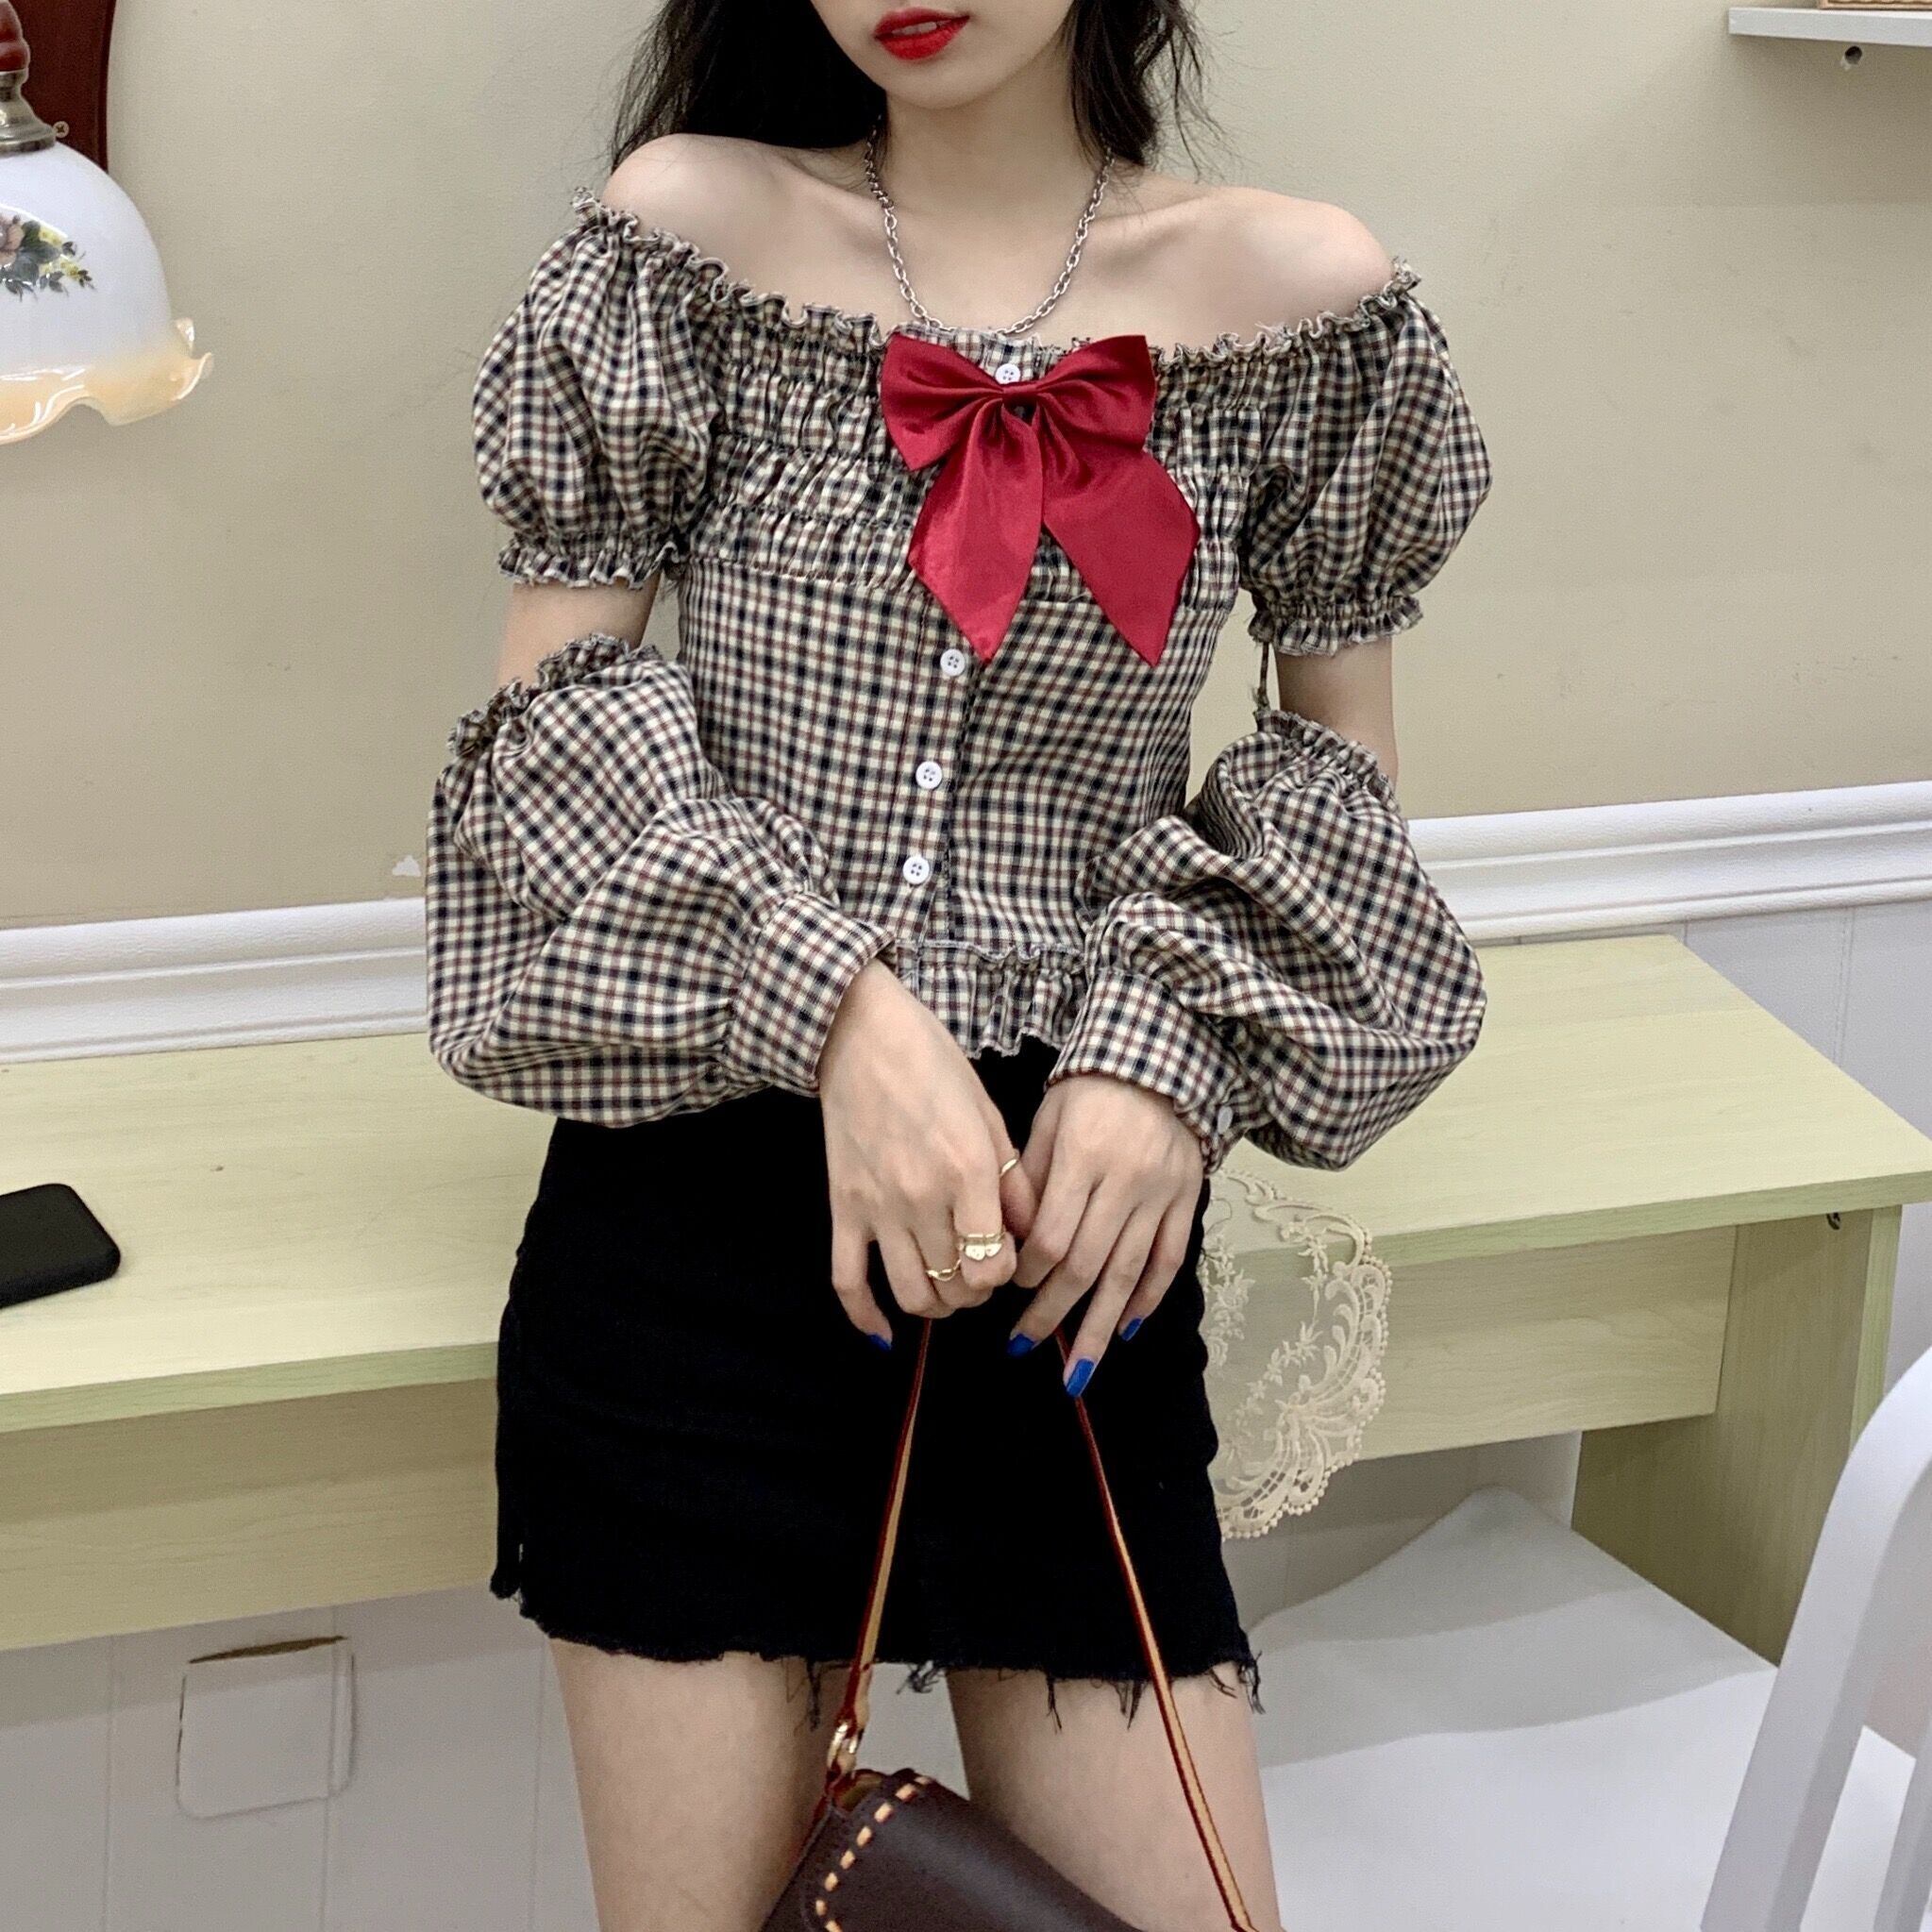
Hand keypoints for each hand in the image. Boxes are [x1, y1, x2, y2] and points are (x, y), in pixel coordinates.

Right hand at [818, 961, 1020, 1343]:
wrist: (859, 1033)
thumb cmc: (933, 1063)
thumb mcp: (989, 1112)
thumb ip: (1013, 1179)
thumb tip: (1030, 1233)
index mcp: (967, 1170)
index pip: (994, 1266)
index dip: (1005, 1275)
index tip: (1005, 1257)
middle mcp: (922, 1197)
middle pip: (956, 1287)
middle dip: (975, 1294)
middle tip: (979, 1274)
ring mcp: (877, 1206)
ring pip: (909, 1294)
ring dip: (934, 1307)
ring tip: (945, 1292)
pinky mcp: (842, 1206)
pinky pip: (847, 1280)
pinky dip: (865, 1316)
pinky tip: (883, 1332)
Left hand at [1005, 1073, 1202, 1392]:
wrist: (1159, 1063)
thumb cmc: (1088, 1092)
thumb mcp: (1047, 1122)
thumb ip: (1031, 1181)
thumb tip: (1011, 1244)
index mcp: (1084, 1158)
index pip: (1053, 1236)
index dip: (1028, 1273)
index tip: (1007, 1289)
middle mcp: (1126, 1182)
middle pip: (1086, 1265)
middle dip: (1052, 1313)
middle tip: (1023, 1345)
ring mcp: (1161, 1195)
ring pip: (1128, 1274)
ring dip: (1099, 1327)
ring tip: (1077, 1370)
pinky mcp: (1187, 1201)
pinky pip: (1168, 1260)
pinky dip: (1147, 1298)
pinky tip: (1125, 1329)